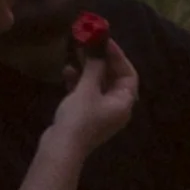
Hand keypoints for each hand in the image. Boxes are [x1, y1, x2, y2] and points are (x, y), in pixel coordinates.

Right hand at [49, 36, 140, 153]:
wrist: (60, 149)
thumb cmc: (79, 118)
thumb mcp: (87, 88)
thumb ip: (95, 66)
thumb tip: (99, 48)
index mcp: (124, 103)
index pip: (129, 74)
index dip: (118, 56)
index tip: (105, 41)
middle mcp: (116, 108)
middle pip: (114, 78)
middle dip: (101, 60)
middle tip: (90, 43)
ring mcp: (101, 113)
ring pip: (99, 84)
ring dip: (89, 68)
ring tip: (77, 52)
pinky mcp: (86, 116)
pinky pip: (87, 93)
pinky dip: (79, 81)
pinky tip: (66, 71)